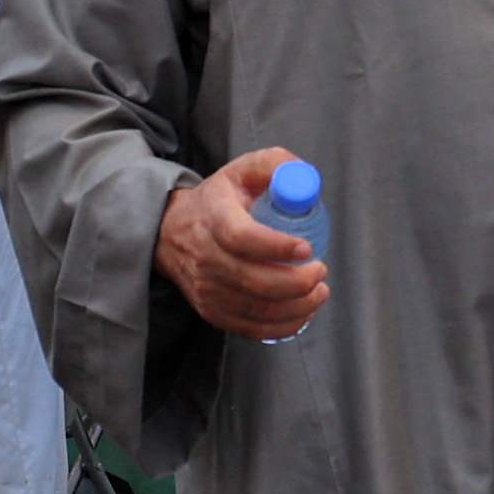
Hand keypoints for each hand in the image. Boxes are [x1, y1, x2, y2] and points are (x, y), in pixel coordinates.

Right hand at [157, 149, 325, 340]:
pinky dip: (284, 324)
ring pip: (257, 309)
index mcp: (214, 216)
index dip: (276, 247)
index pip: (241, 237)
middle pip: (252, 280)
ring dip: (297, 305)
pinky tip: (303, 310)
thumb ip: (276, 165)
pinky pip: (253, 328)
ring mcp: (207, 289)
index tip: (306, 248)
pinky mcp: (213, 311)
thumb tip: (305, 180)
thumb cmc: (218, 201)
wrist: (173, 232)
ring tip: (319, 290)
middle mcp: (206, 257)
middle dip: (296, 282)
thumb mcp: (243, 169)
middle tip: (320, 270)